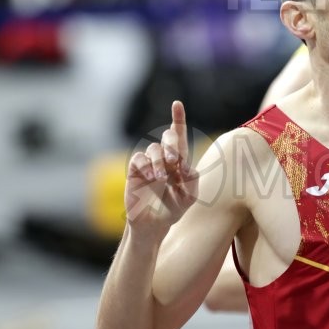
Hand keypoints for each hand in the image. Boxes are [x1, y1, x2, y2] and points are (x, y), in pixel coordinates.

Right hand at [125, 100, 198, 235]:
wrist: (153, 225)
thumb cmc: (173, 209)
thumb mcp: (190, 197)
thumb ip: (193, 180)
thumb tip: (187, 165)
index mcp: (179, 162)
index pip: (179, 136)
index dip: (178, 119)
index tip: (177, 104)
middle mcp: (164, 158)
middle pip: (167, 137)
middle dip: (171, 143)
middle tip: (174, 160)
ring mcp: (148, 163)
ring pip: (153, 149)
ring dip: (159, 163)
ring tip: (160, 179)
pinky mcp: (135, 171)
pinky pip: (138, 159)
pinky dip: (145, 166)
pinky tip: (149, 178)